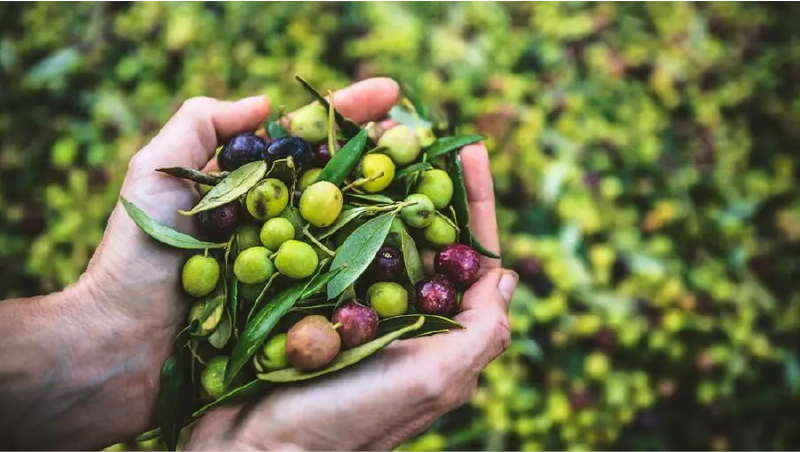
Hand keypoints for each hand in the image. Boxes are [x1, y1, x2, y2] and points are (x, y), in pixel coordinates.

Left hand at [84, 78, 404, 439]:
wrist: (124, 347)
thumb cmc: (135, 259)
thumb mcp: (155, 173)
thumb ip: (202, 124)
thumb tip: (267, 103)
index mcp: (252, 185)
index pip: (310, 139)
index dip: (351, 112)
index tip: (393, 93)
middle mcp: (280, 219)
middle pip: (342, 176)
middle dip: (386, 151)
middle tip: (427, 135)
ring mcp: (294, 263)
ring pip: (354, 225)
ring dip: (395, 201)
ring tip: (437, 180)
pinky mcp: (301, 306)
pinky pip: (349, 277)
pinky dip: (383, 260)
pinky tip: (414, 244)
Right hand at [184, 139, 518, 449]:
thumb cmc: (346, 422)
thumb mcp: (434, 378)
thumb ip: (481, 332)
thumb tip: (506, 277)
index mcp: (441, 333)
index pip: (472, 257)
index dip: (475, 201)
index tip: (471, 147)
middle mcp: (402, 317)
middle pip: (424, 237)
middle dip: (424, 182)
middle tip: (413, 128)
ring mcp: (354, 308)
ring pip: (374, 234)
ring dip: (377, 186)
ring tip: (370, 136)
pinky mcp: (309, 303)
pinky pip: (327, 247)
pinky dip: (330, 211)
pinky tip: (324, 175)